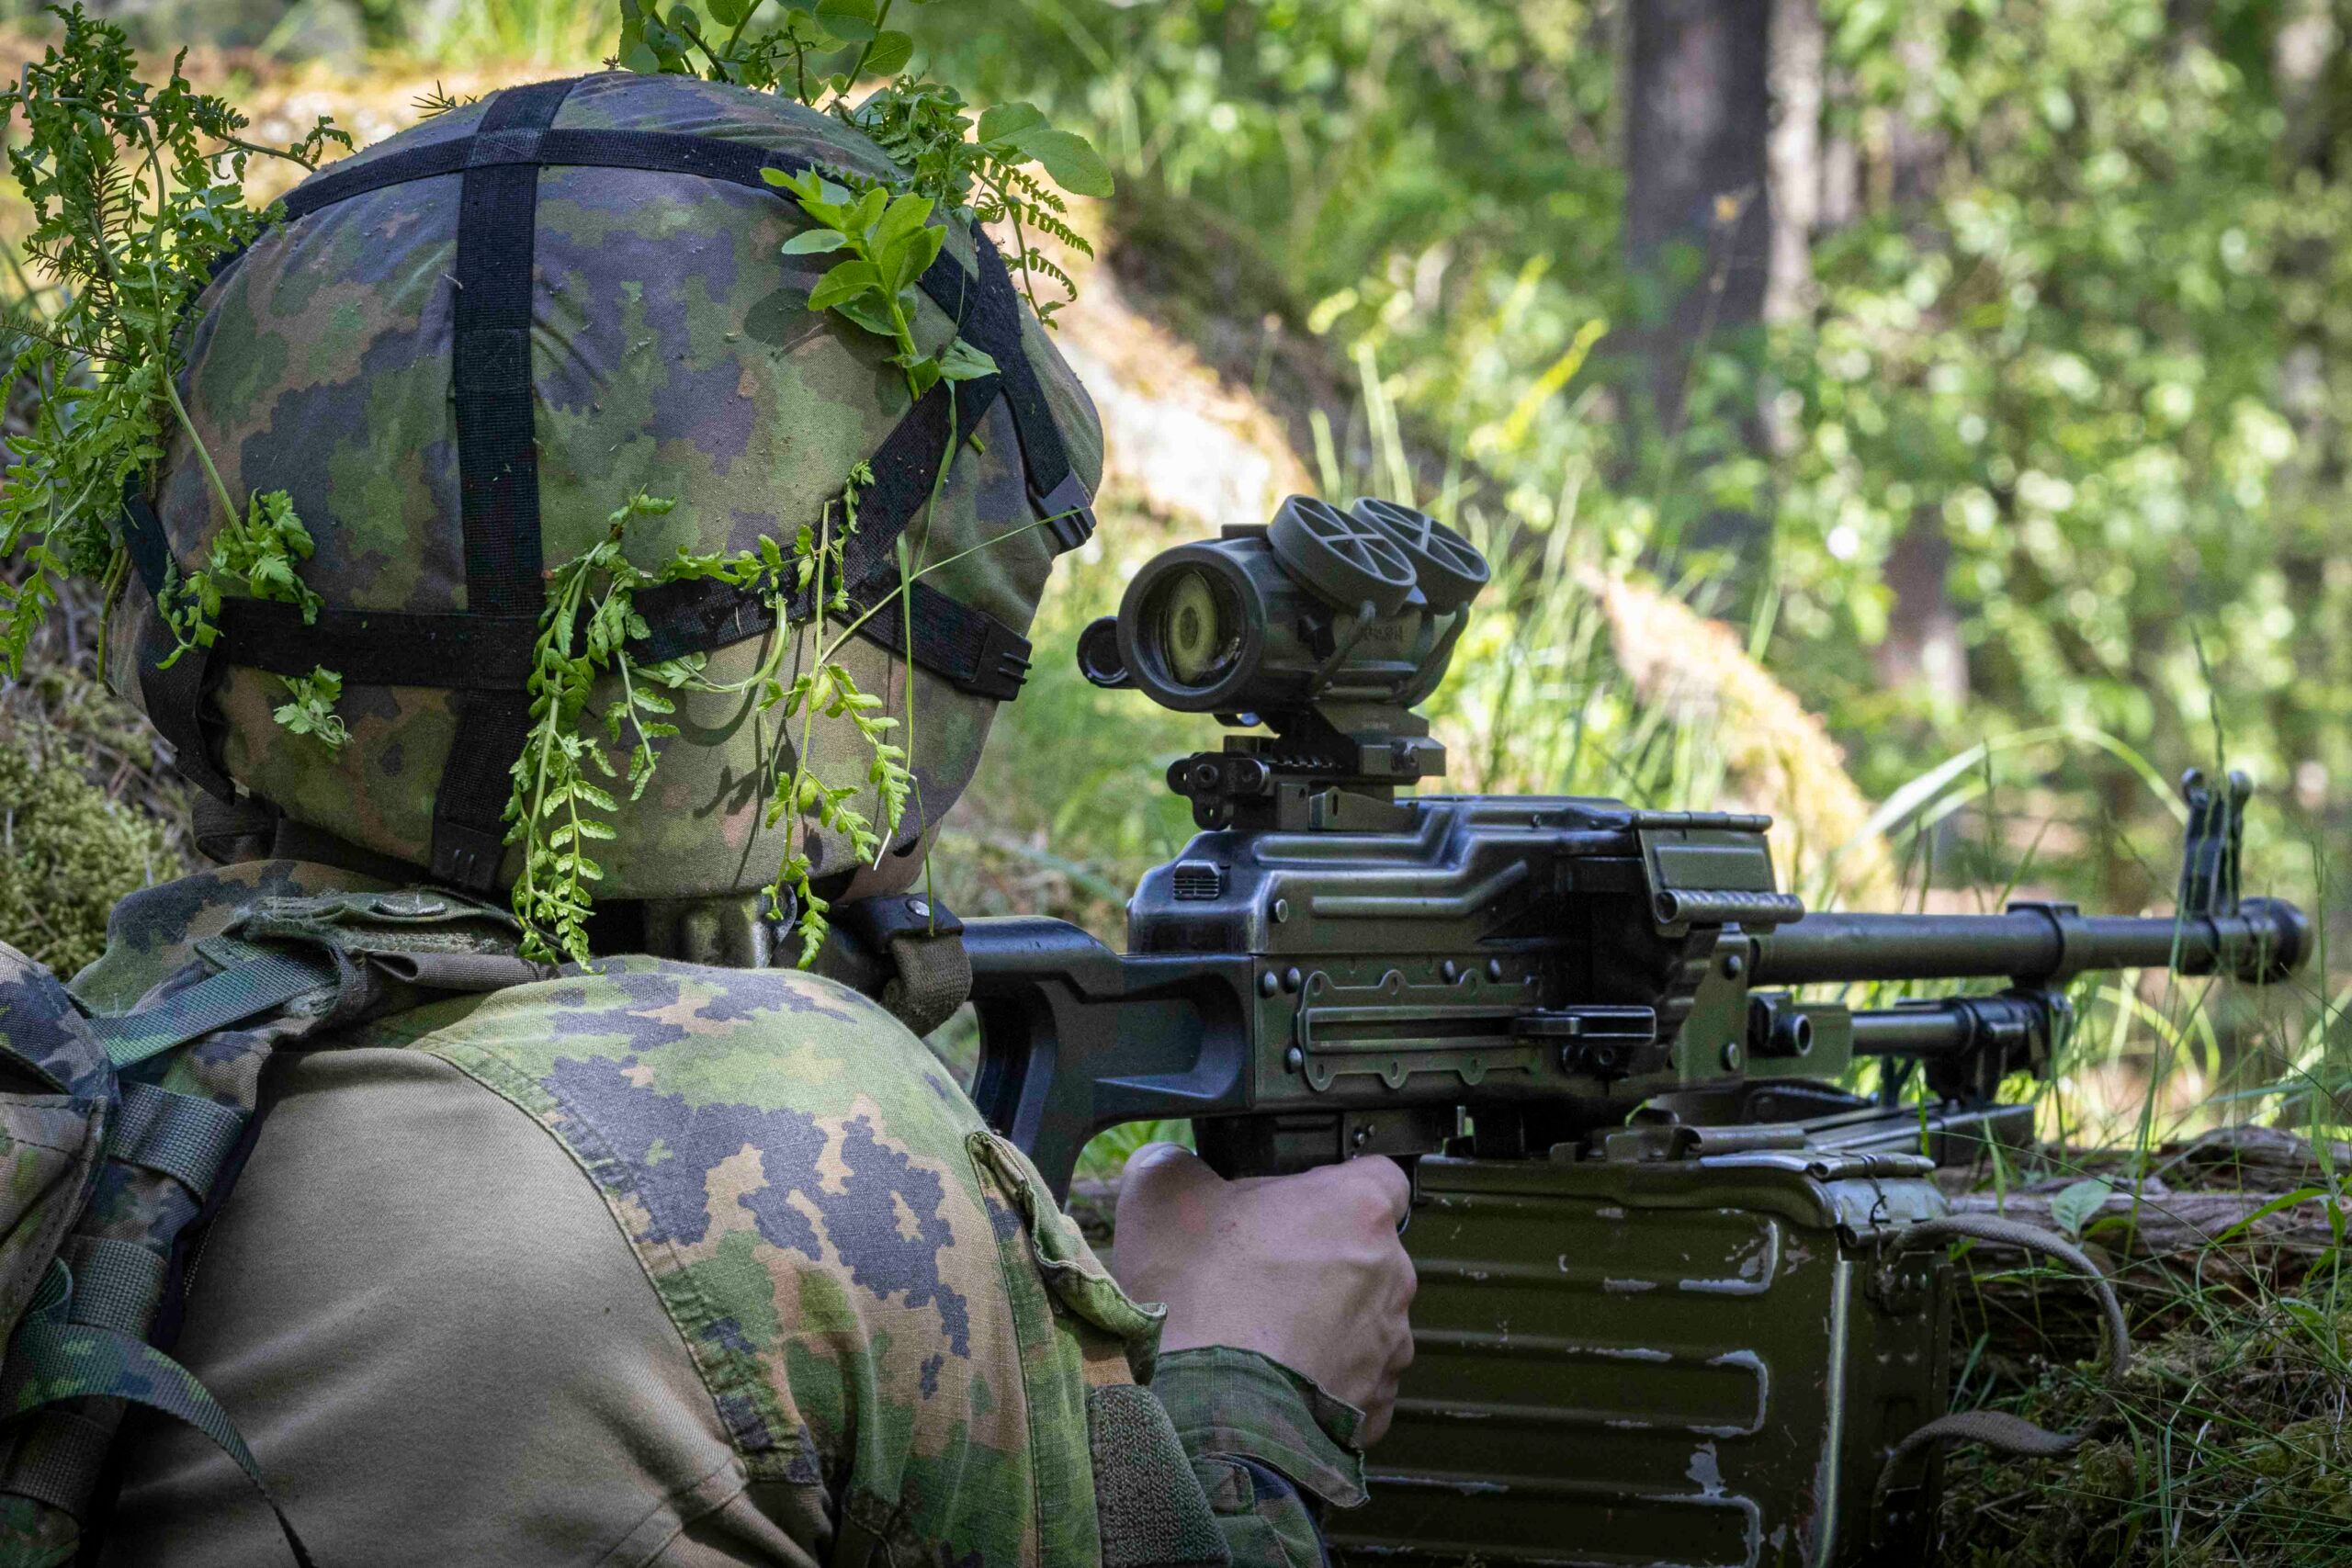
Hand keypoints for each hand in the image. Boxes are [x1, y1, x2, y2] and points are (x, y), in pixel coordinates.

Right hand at [1112, 1144, 1415, 1444]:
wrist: (1206, 1408)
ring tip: (1262, 1332)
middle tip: (1261, 1270)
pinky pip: (1356, 1379)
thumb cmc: (1197, 1296)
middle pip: (1367, 1249)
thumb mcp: (1162, 1195)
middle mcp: (1392, 1273)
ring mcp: (1389, 1343)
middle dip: (1324, 1256)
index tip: (1297, 1203)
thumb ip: (1175, 1164)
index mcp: (1357, 1207)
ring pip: (1364, 1317)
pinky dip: (1324, 1378)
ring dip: (1327, 1320)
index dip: (1335, 1187)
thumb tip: (1171, 1166)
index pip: (1379, 1174)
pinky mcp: (1376, 1402)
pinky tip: (1275, 1377)